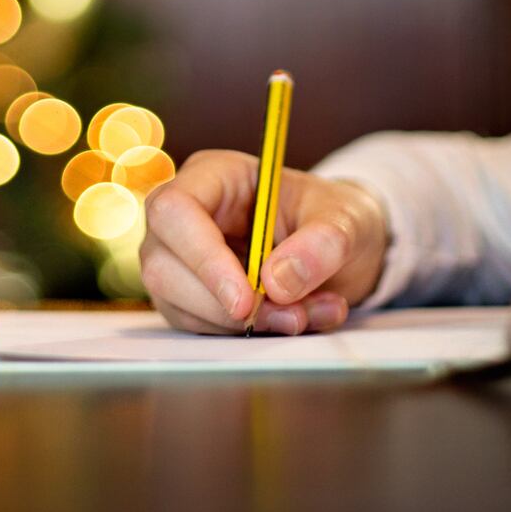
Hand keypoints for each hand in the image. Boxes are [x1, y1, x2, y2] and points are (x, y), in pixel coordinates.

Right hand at [140, 149, 388, 334]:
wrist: (341, 248)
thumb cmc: (335, 218)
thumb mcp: (348, 219)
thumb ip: (323, 243)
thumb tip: (276, 282)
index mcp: (214, 175)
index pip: (175, 209)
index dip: (201, 257)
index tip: (246, 300)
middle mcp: (185, 215)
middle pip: (162, 264)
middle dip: (223, 304)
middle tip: (289, 316)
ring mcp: (180, 258)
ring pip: (175, 302)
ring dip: (241, 325)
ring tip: (306, 315)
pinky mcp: (189, 297)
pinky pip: (198, 326)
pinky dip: (246, 335)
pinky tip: (294, 320)